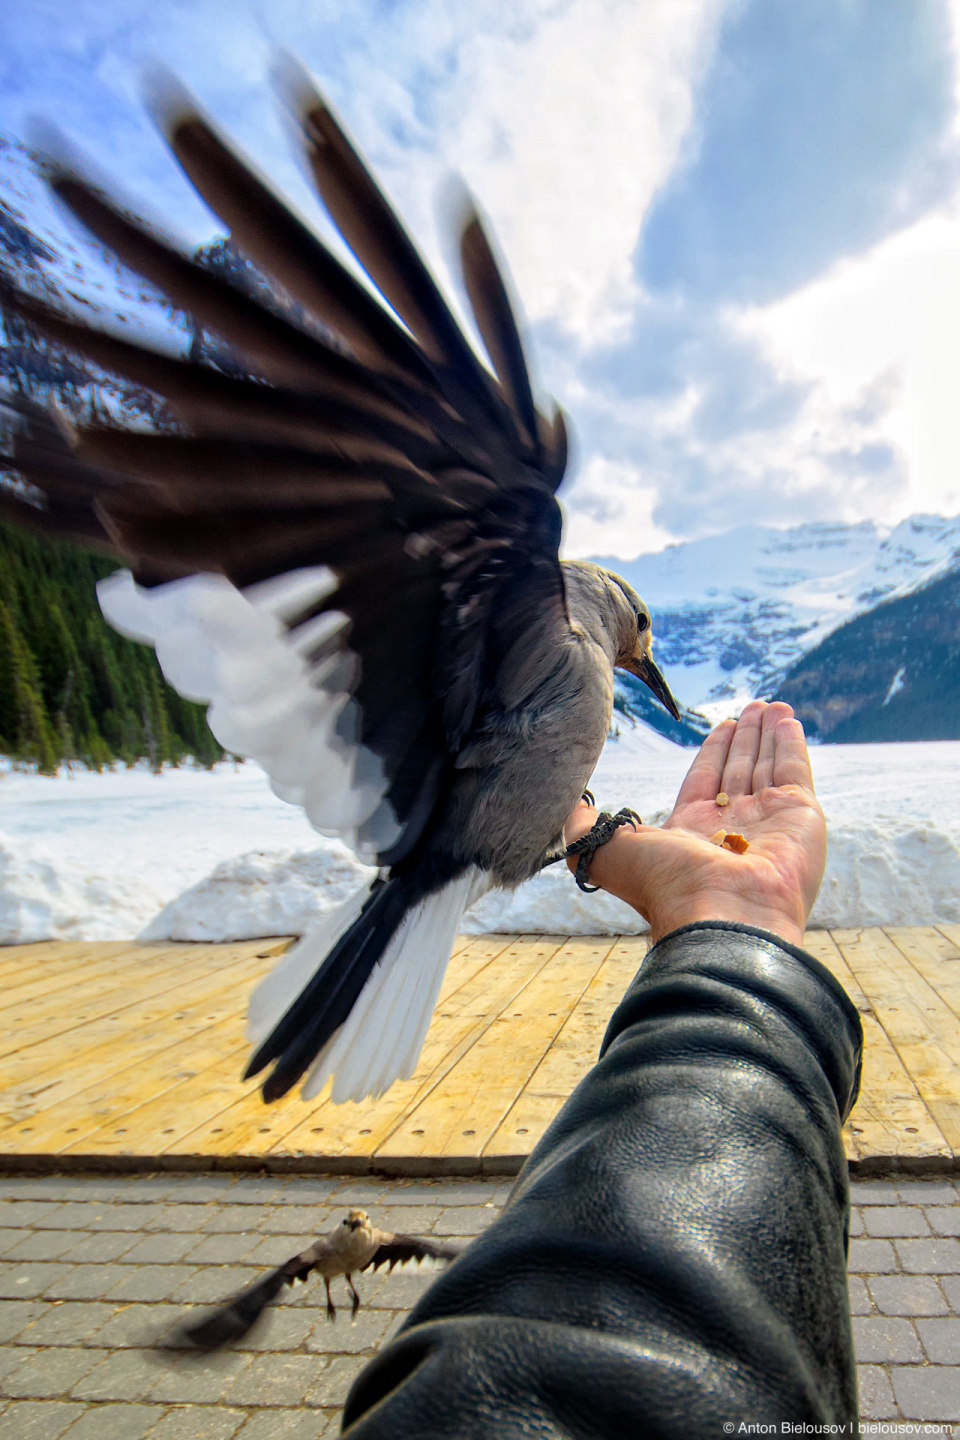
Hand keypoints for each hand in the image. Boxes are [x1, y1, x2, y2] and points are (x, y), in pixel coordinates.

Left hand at [565, 702, 824, 946]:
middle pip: (738, 771)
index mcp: (692, 835)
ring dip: (767, 734)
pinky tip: (786, 717)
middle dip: (743, 740)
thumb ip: (583, 826)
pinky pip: (794, 768)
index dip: (713, 753)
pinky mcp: (800, 816)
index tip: (722, 725)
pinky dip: (790, 742)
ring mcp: (769, 823)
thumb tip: (563, 807)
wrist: (721, 915)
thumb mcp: (608, 848)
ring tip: (769, 704)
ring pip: (766, 766)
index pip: (704, 781)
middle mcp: (733, 828)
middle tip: (749, 709)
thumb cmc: (665, 885)